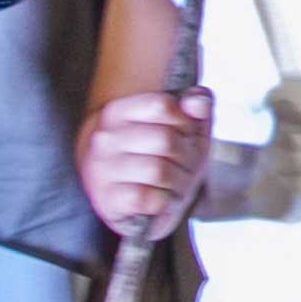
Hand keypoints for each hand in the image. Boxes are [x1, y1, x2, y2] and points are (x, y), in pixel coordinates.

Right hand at [78, 86, 213, 240]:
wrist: (127, 199)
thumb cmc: (159, 157)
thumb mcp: (183, 128)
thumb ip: (196, 107)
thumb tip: (197, 100)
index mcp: (118, 112)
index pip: (163, 106)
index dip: (185, 122)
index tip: (184, 134)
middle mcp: (105, 138)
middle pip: (165, 140)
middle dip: (187, 156)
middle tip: (185, 165)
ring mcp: (102, 169)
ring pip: (159, 171)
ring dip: (179, 181)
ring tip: (176, 182)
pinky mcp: (108, 199)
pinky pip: (149, 198)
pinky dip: (164, 201)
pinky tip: (160, 198)